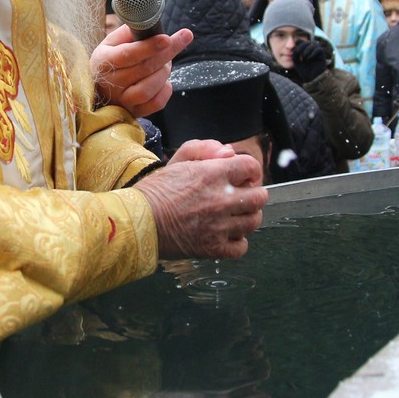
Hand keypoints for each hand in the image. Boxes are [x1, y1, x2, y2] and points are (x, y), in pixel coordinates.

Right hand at [91, 25, 192, 117]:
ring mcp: (122, 100)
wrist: (98, 89)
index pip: (128, 54)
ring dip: (164, 72)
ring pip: (149, 88)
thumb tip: (149, 23)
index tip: (167, 39)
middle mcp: (111, 83)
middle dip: (167, 53)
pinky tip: (164, 81)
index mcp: (104, 61)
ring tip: (166, 63)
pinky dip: (165, 90)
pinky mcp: (134, 112)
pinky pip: (156, 103)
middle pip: (144, 69)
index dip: (149, 47)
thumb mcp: (111, 43)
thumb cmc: (109, 61)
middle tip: (180, 40)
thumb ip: (128, 32)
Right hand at [133, 140, 266, 259]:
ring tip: (232, 216)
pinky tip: (226, 234)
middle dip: (252, 193)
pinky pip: (242, 247)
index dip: (249, 171)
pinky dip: (238, 241)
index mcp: (213, 174)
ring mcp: (219, 226)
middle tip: (238, 196)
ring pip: (254, 221)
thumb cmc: (155, 191)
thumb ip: (204, 149)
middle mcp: (221, 200)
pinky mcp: (214, 248)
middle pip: (260, 197)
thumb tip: (229, 152)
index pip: (251, 167)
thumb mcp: (177, 160)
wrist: (138, 222)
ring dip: (246, 216)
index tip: (242, 177)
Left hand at [290, 39, 329, 82]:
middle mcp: (311, 50)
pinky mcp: (322, 56)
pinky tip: (309, 58)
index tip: (296, 52)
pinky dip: (313, 52)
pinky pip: (319, 49)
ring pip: (314, 44)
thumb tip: (297, 46)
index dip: (298, 44)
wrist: (312, 79)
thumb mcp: (296, 62)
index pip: (301, 41)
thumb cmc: (305, 71)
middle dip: (302, 46)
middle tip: (300, 54)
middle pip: (307, 41)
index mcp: (305, 50)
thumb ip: (295, 54)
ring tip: (305, 57)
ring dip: (308, 49)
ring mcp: (317, 52)